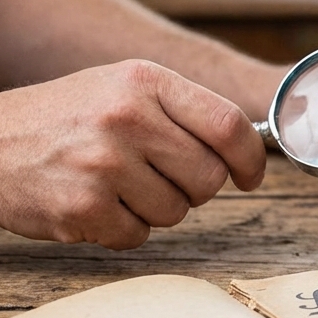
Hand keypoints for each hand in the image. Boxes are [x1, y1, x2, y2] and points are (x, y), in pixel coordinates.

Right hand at [0, 60, 266, 248]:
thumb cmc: (66, 118)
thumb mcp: (123, 88)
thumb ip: (183, 110)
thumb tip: (249, 147)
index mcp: (145, 81)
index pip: (229, 125)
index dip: (251, 159)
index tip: (249, 175)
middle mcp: (126, 117)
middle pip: (208, 177)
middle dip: (194, 188)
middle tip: (158, 177)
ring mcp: (102, 164)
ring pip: (177, 211)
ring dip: (155, 208)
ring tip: (116, 184)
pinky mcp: (81, 207)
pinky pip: (138, 236)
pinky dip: (122, 228)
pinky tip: (93, 203)